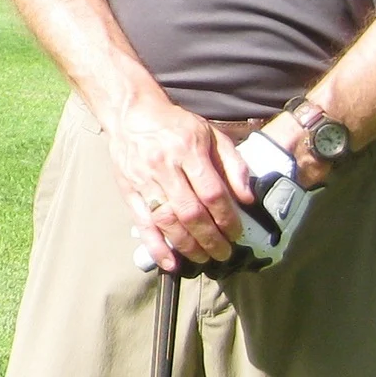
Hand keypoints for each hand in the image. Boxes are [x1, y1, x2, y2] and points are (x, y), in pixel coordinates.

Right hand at [108, 99, 252, 272]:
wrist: (132, 114)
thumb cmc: (176, 126)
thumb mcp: (211, 134)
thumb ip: (233, 164)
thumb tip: (247, 198)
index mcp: (189, 150)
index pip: (212, 193)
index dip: (227, 218)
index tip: (236, 233)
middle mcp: (164, 166)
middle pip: (191, 212)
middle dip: (211, 238)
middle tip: (224, 253)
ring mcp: (143, 180)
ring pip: (167, 221)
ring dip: (187, 245)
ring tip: (203, 257)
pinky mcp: (128, 190)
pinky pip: (142, 222)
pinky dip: (155, 246)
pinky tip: (170, 262)